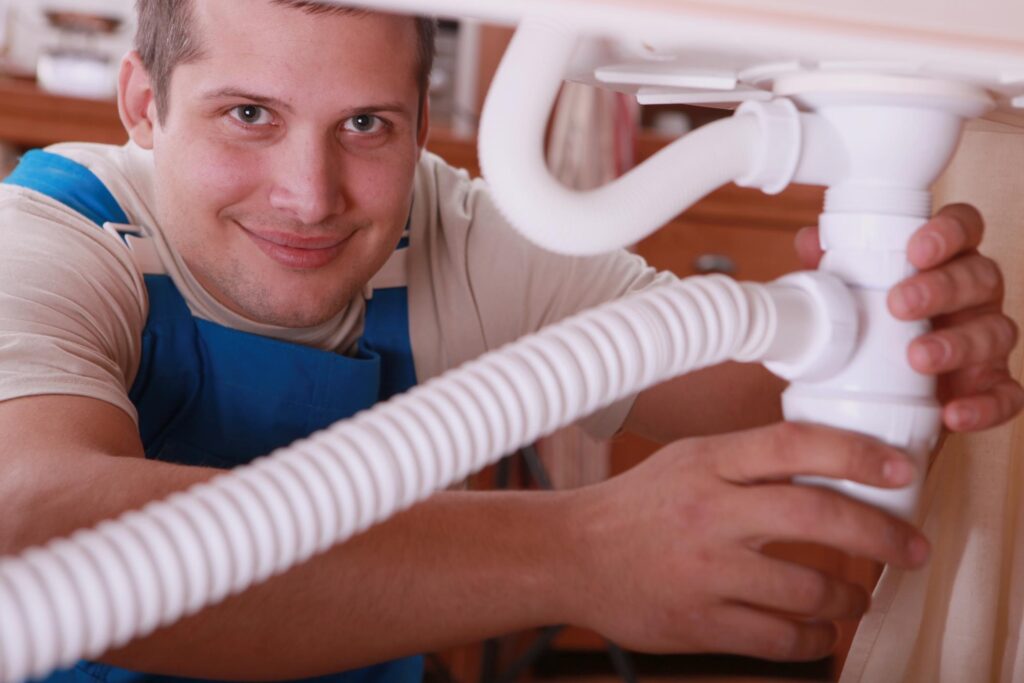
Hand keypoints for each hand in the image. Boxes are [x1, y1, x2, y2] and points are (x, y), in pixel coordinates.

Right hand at [560, 423, 927, 660]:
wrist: (572, 555)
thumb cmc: (636, 505)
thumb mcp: (687, 460)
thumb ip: (748, 460)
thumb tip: (831, 467)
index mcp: (707, 463)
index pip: (794, 445)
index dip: (857, 454)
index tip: (900, 471)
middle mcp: (709, 514)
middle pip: (818, 518)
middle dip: (882, 536)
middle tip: (912, 548)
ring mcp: (705, 572)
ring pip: (808, 588)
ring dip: (852, 595)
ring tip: (861, 595)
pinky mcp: (699, 623)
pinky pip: (779, 639)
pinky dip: (814, 638)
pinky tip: (820, 630)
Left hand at [795, 204, 1023, 431]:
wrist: (868, 398)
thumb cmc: (866, 331)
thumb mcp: (844, 297)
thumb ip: (832, 269)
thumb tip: (809, 242)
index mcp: (942, 263)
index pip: (963, 229)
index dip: (949, 231)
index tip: (917, 249)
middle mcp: (972, 297)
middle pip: (980, 277)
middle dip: (942, 288)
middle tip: (900, 304)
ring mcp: (986, 341)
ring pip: (995, 332)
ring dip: (957, 344)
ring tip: (917, 357)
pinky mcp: (990, 387)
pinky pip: (1005, 395)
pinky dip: (984, 405)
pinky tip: (954, 412)